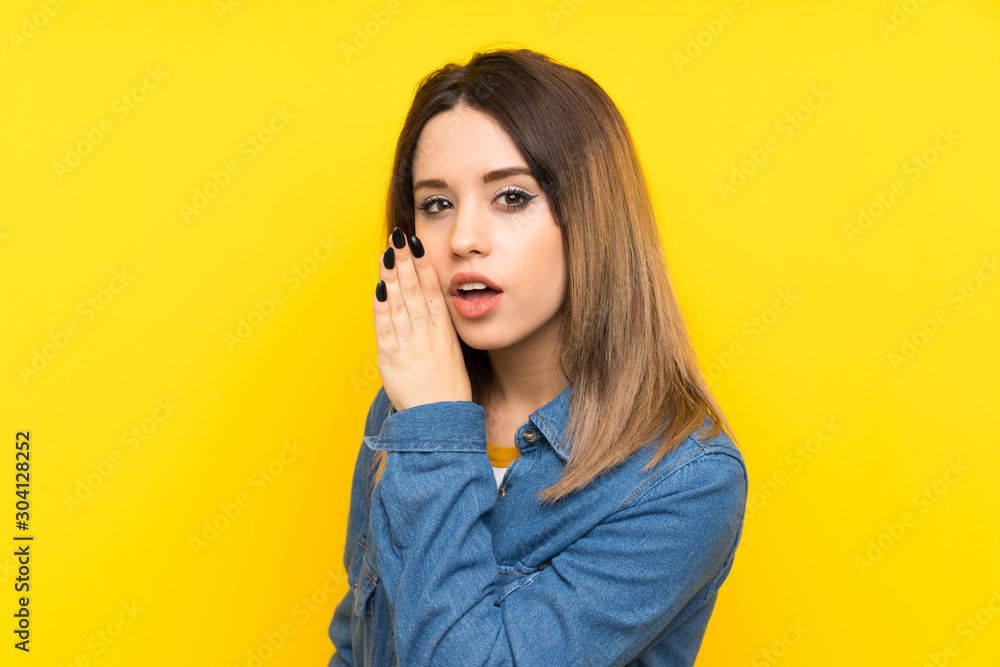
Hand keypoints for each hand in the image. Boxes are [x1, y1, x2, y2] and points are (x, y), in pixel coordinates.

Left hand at [373, 227, 471, 412]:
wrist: (440, 420)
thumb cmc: (448, 389)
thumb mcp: (451, 351)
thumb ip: (437, 327)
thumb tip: (427, 303)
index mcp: (444, 330)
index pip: (431, 289)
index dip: (422, 264)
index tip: (415, 244)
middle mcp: (427, 333)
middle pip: (414, 289)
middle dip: (404, 261)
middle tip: (397, 236)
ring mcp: (409, 344)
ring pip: (399, 302)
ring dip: (391, 275)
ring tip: (386, 253)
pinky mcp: (391, 358)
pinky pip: (384, 326)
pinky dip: (381, 305)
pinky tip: (379, 286)